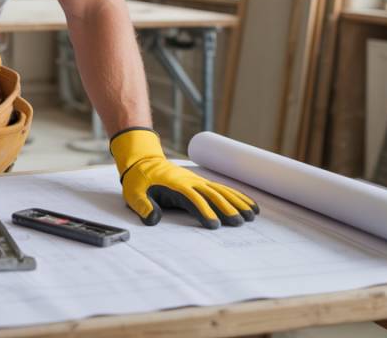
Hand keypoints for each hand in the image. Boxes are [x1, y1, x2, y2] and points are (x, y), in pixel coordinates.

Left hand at [109, 128, 257, 228]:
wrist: (143, 161)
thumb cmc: (139, 180)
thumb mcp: (134, 194)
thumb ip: (143, 206)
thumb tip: (152, 219)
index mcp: (175, 186)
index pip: (193, 200)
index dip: (203, 211)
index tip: (214, 224)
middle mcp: (190, 182)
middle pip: (212, 195)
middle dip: (227, 208)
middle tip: (240, 222)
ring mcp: (197, 181)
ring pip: (221, 191)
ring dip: (237, 202)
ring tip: (252, 215)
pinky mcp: (201, 183)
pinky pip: (221, 189)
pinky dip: (236, 196)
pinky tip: (249, 204)